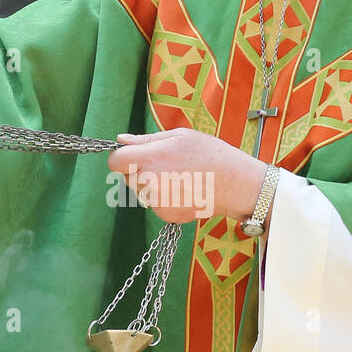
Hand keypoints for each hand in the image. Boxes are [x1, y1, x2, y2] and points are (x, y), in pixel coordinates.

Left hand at [107, 128, 267, 224]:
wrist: (235, 184)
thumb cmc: (210, 155)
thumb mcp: (179, 136)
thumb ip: (146, 140)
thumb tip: (121, 140)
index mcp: (150, 159)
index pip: (115, 162)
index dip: (122, 157)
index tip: (132, 156)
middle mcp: (150, 182)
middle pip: (127, 176)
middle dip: (139, 170)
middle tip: (164, 164)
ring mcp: (157, 201)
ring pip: (140, 191)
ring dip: (150, 184)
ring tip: (178, 176)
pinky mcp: (166, 215)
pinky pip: (154, 203)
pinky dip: (163, 198)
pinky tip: (182, 190)